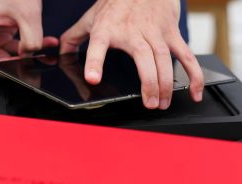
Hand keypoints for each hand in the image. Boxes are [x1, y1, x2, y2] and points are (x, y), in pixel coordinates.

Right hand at [0, 0, 58, 78]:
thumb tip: (31, 57)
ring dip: (26, 58)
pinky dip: (29, 49)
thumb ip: (32, 39)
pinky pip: (14, 50)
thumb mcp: (28, 14)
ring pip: (6, 60)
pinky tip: (45, 44)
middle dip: (16, 66)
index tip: (20, 72)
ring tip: (45, 53)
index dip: (2, 71)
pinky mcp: (0, 36)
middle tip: (34, 65)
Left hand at [60, 0, 203, 109]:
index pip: (99, 45)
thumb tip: (59, 51)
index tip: (93, 79)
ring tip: (162, 103)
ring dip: (166, 83)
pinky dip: (193, 74)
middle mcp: (132, 31)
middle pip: (143, 57)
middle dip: (148, 83)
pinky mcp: (171, 33)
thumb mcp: (90, 17)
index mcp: (107, 29)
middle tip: (149, 103)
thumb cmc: (114, 3)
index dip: (96, 62)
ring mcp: (155, 32)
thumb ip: (74, 36)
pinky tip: (193, 92)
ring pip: (164, 59)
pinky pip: (186, 55)